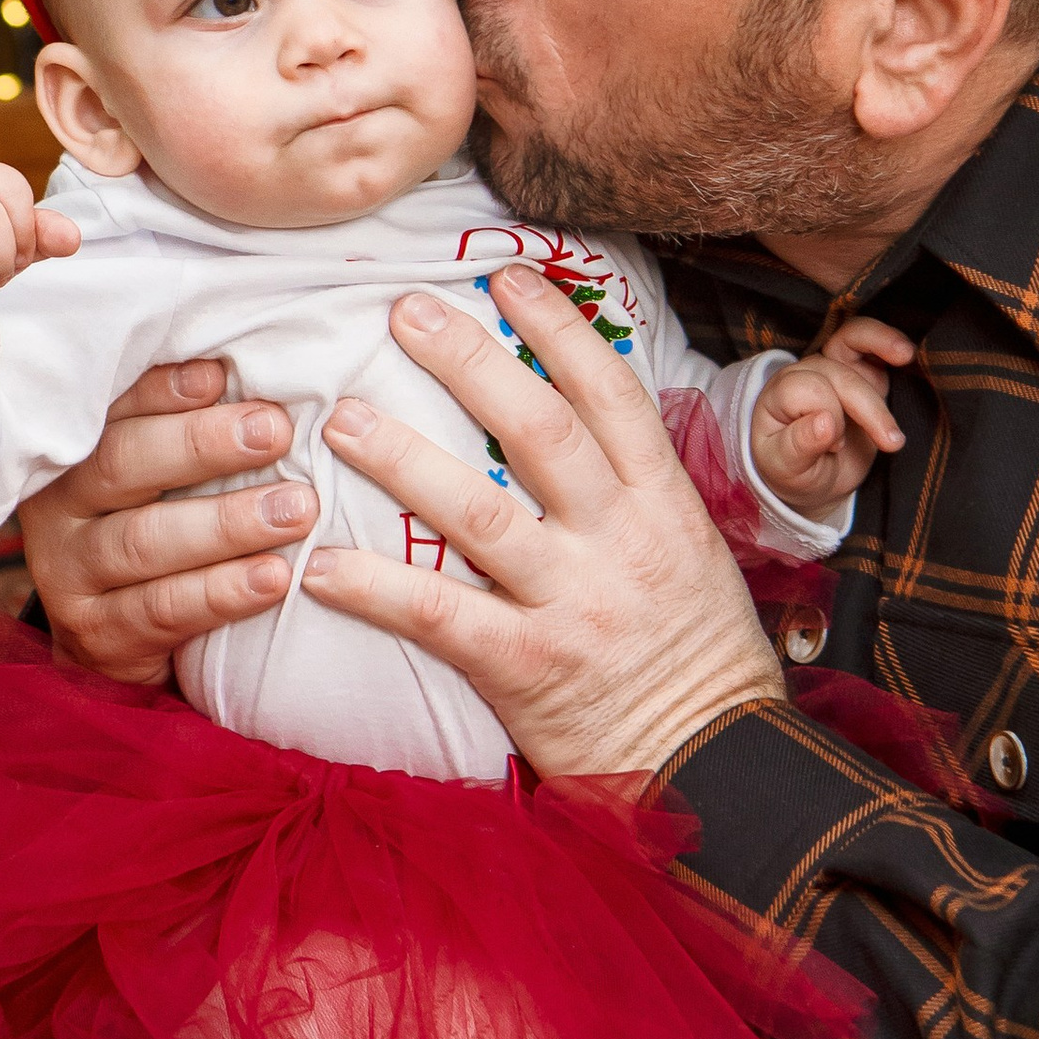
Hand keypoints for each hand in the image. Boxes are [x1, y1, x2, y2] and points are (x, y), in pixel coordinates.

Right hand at [16, 360, 316, 681]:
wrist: (121, 638)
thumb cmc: (166, 526)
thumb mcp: (167, 474)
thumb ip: (194, 426)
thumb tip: (267, 368)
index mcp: (74, 449)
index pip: (113, 408)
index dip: (164, 389)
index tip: (222, 375)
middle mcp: (59, 506)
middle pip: (122, 464)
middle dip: (203, 444)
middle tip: (276, 432)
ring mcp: (69, 574)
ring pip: (146, 540)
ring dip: (228, 523)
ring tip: (298, 509)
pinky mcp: (96, 634)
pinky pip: (163, 609)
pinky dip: (223, 591)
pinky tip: (276, 577)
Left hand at [304, 264, 781, 780]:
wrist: (717, 760)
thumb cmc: (696, 656)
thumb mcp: (690, 554)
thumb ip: (634, 491)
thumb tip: (581, 417)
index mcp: (663, 504)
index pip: (609, 392)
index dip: (558, 327)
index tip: (506, 278)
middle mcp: (620, 540)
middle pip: (539, 428)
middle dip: (468, 362)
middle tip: (403, 314)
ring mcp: (574, 602)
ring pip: (479, 511)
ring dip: (403, 458)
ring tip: (341, 420)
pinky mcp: (529, 667)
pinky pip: (440, 617)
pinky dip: (376, 590)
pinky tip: (321, 566)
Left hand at [748, 315, 912, 515]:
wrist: (814, 477)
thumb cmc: (795, 471)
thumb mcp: (788, 469)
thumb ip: (800, 446)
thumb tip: (826, 422)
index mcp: (779, 395)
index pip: (808, 391)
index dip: (827, 420)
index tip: (833, 449)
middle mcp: (804, 374)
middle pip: (839, 374)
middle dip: (869, 409)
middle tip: (891, 444)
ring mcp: (833, 367)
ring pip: (852, 339)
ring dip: (881, 344)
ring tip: (905, 355)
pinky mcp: (861, 371)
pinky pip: (870, 342)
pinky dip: (888, 341)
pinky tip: (908, 352)